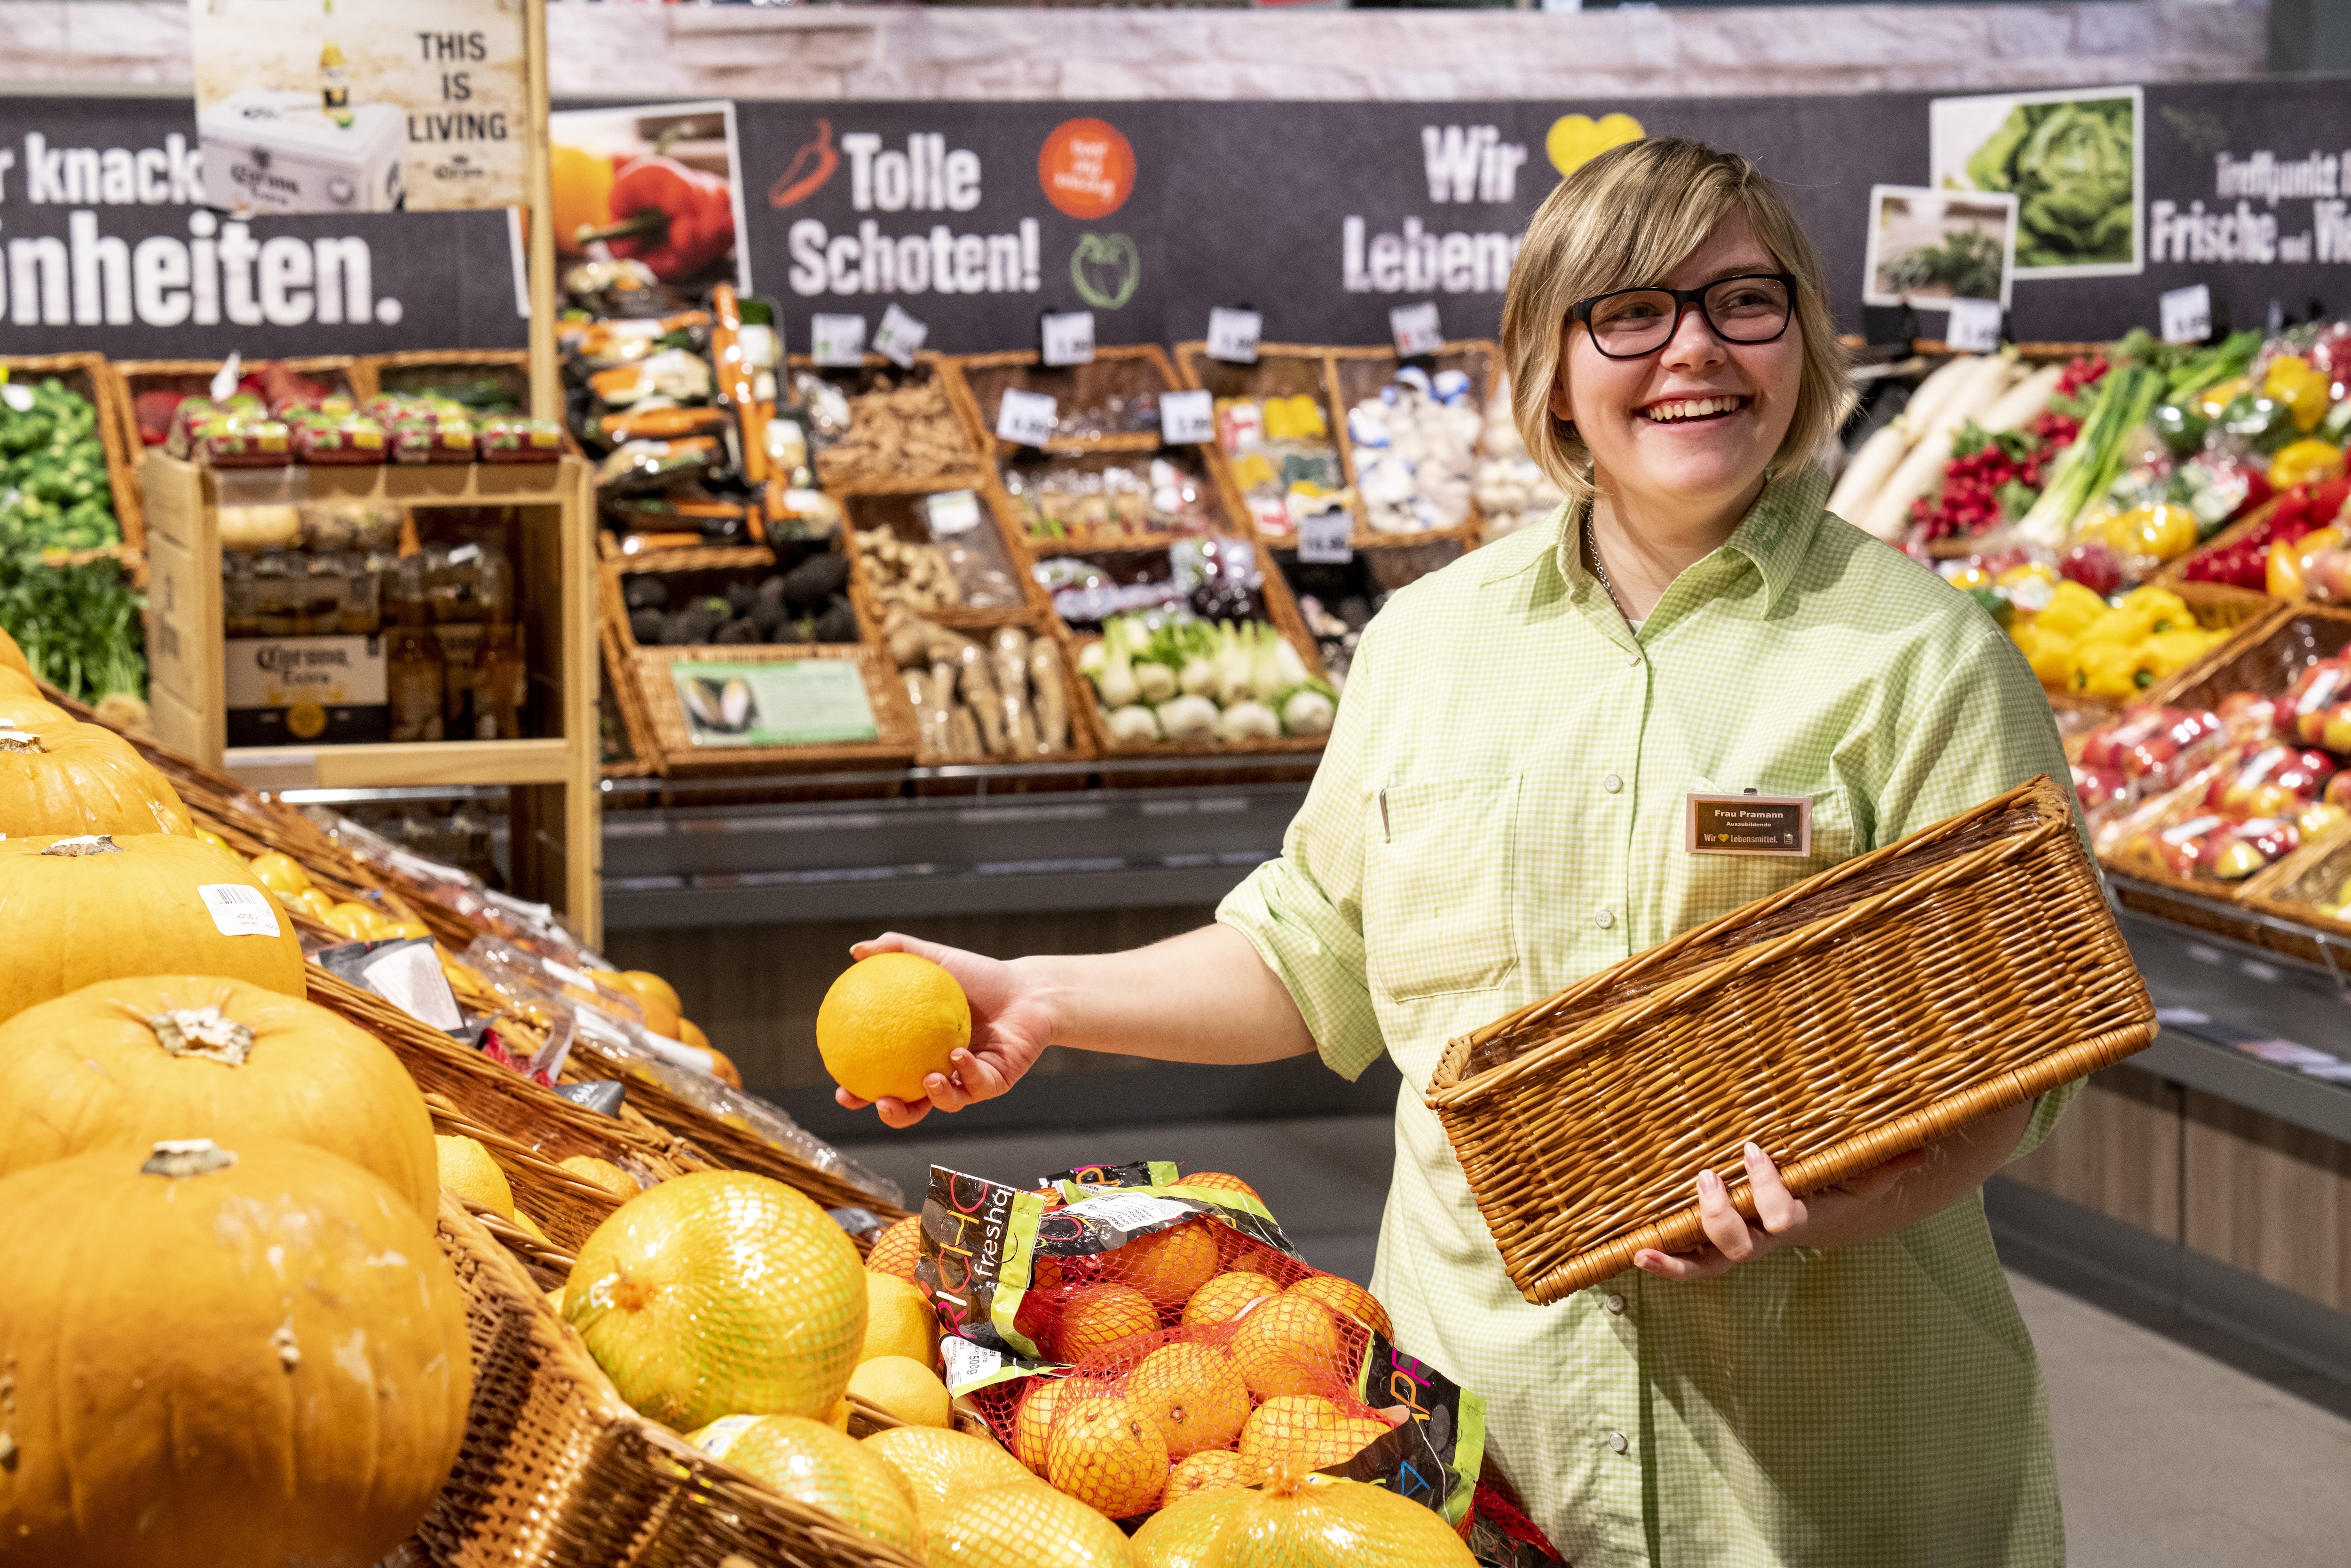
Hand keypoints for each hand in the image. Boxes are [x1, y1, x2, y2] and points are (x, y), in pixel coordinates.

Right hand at [832, 932, 1058, 1129]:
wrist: (1027, 989)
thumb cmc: (980, 977)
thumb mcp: (937, 961)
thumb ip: (898, 952)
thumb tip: (857, 949)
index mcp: (919, 1055)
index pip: (883, 1080)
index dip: (861, 1092)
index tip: (842, 1089)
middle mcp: (940, 1074)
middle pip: (910, 1107)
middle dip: (892, 1113)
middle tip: (877, 1102)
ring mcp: (968, 1082)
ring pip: (945, 1104)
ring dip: (933, 1097)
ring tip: (925, 1080)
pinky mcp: (995, 1083)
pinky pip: (977, 1085)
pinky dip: (966, 1073)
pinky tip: (958, 1056)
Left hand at [1632, 1140, 1923, 1281]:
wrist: (1817, 1214)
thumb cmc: (1834, 1187)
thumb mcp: (1858, 1177)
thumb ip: (1880, 1165)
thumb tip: (1914, 1146)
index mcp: (1796, 1221)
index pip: (1783, 1216)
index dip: (1767, 1190)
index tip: (1754, 1150)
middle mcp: (1763, 1240)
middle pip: (1740, 1248)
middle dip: (1720, 1217)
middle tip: (1708, 1177)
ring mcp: (1736, 1246)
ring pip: (1708, 1262)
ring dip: (1680, 1249)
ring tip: (1650, 1236)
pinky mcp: (1711, 1245)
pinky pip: (1688, 1263)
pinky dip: (1664, 1263)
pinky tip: (1636, 1254)